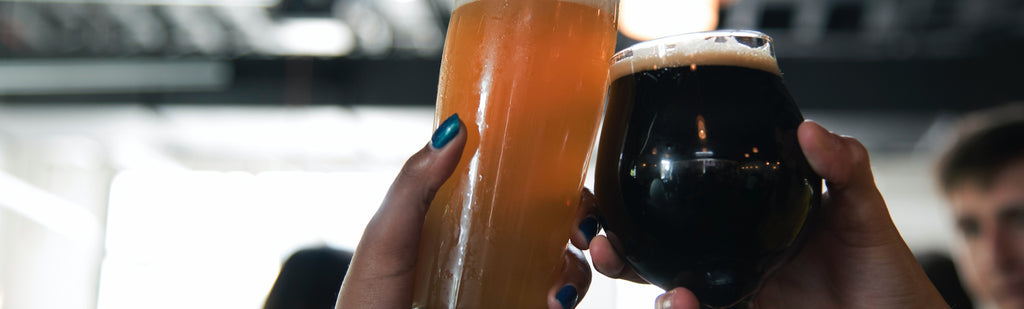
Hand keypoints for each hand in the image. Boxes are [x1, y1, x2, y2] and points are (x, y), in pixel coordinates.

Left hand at [336, 114, 595, 308]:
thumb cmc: (366, 302)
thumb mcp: (386, 238)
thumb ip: (415, 184)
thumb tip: (454, 128)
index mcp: (460, 219)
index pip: (515, 186)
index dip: (549, 178)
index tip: (567, 176)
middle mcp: (488, 251)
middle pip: (554, 225)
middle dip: (581, 222)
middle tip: (581, 231)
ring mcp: (503, 287)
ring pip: (565, 268)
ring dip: (577, 270)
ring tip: (559, 285)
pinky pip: (555, 303)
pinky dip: (565, 300)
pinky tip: (553, 302)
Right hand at [589, 121, 948, 308]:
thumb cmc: (885, 275)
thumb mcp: (864, 211)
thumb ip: (843, 167)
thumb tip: (809, 131)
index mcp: (751, 221)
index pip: (689, 206)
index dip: (645, 201)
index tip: (612, 192)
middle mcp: (735, 258)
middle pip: (663, 251)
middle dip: (622, 249)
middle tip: (601, 242)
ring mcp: (739, 292)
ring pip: (674, 289)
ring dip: (648, 284)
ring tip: (650, 281)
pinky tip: (681, 302)